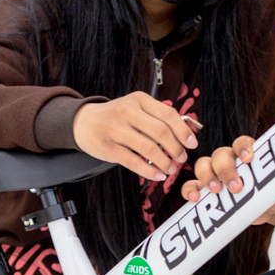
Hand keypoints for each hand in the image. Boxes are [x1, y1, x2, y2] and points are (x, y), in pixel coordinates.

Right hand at [72, 92, 198, 180]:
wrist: (83, 122)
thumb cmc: (116, 116)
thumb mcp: (135, 107)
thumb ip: (156, 116)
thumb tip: (184, 133)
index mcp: (139, 100)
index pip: (168, 114)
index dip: (183, 131)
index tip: (192, 143)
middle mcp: (127, 111)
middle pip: (160, 132)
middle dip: (176, 148)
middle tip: (181, 158)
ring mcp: (115, 129)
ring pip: (148, 148)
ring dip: (164, 162)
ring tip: (170, 169)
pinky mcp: (107, 147)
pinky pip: (133, 161)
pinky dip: (149, 171)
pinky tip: (157, 175)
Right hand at [183, 136, 274, 224]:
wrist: (267, 206)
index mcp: (249, 154)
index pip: (242, 142)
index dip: (243, 147)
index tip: (248, 159)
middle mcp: (229, 160)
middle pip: (221, 155)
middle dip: (226, 170)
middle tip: (236, 188)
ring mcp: (214, 173)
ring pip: (203, 165)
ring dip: (207, 177)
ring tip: (216, 192)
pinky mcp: (205, 190)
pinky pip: (191, 185)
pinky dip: (190, 190)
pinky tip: (195, 199)